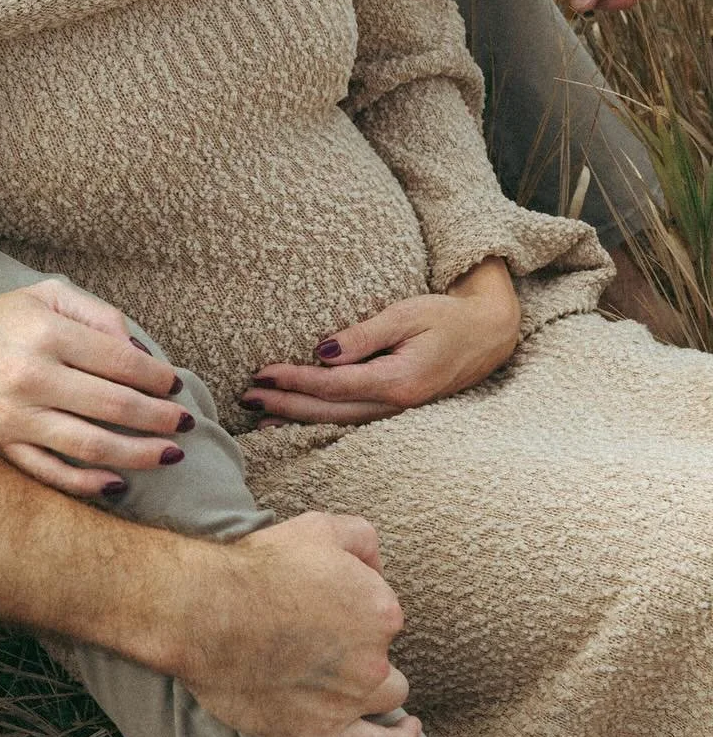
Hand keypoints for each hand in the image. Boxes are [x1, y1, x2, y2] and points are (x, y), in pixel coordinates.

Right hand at [0, 281, 190, 497]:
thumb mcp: (46, 296)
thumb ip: (97, 314)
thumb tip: (140, 350)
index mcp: (45, 332)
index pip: (119, 360)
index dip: (156, 377)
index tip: (176, 386)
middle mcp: (31, 375)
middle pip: (113, 406)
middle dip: (159, 418)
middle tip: (186, 424)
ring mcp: (15, 417)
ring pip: (91, 446)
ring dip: (139, 454)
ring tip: (170, 454)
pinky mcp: (1, 446)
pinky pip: (52, 474)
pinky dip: (89, 484)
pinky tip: (120, 483)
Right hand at [176, 511, 419, 736]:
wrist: (206, 610)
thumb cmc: (258, 568)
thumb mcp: (316, 527)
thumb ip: (361, 538)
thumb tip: (377, 564)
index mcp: (379, 609)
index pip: (383, 612)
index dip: (355, 605)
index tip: (326, 602)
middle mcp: (374, 658)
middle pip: (385, 655)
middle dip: (363, 647)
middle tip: (322, 635)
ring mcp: (350, 700)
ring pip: (385, 696)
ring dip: (372, 686)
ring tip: (344, 676)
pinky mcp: (323, 733)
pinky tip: (407, 732)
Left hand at [241, 258, 521, 425]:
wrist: (488, 334)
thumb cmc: (445, 318)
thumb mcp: (404, 315)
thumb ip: (362, 335)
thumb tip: (321, 352)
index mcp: (399, 380)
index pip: (334, 385)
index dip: (295, 380)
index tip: (262, 373)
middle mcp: (398, 403)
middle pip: (331, 410)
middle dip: (287, 405)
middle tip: (248, 397)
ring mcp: (400, 411)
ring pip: (340, 422)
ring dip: (300, 418)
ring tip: (262, 416)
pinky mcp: (399, 407)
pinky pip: (354, 419)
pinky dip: (322, 420)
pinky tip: (300, 420)